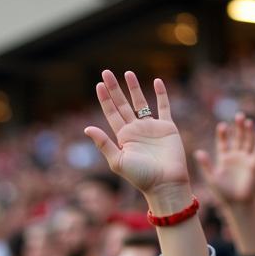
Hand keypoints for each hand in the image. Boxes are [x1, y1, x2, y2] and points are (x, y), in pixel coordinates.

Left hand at [85, 70, 190, 210]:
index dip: (105, 99)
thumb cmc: (142, 177)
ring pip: (141, 103)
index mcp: (123, 138)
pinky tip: (157, 82)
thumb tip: (86, 128)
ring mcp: (151, 127)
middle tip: (106, 72)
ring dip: (134, 88)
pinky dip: (161, 94)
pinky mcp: (167, 127)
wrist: (166, 183)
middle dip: (114, 89)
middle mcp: (136, 130)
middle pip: (122, 105)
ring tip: (127, 73)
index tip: (99, 84)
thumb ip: (104, 144)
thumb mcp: (118, 161)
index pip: (111, 114)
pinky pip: (164, 107)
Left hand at [195, 114, 254, 207]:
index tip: (222, 126)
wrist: (236, 203)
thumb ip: (206, 165)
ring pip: (248, 141)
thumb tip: (198, 152)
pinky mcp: (254, 165)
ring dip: (248, 132)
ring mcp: (245, 159)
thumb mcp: (212, 178)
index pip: (224, 142)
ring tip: (247, 121)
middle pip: (237, 138)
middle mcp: (235, 156)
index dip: (223, 134)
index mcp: (224, 158)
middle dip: (238, 127)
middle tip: (238, 116)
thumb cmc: (222, 192)